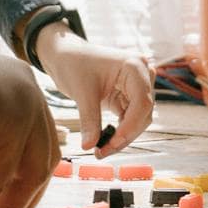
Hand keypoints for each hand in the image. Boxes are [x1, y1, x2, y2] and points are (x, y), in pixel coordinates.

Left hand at [36, 26, 154, 157]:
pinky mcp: (128, 96)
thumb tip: (90, 146)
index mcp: (134, 66)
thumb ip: (89, 120)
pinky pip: (130, 118)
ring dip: (123, 136)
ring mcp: (136, 86)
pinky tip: (104, 141)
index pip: (142, 102)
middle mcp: (141, 75)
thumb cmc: (73, 63)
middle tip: (102, 152)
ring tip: (101, 149)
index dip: (130, 126)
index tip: (112, 143)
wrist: (64, 55)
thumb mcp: (81, 92)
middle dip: (125, 135)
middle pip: (143, 113)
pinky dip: (119, 131)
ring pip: (138, 119)